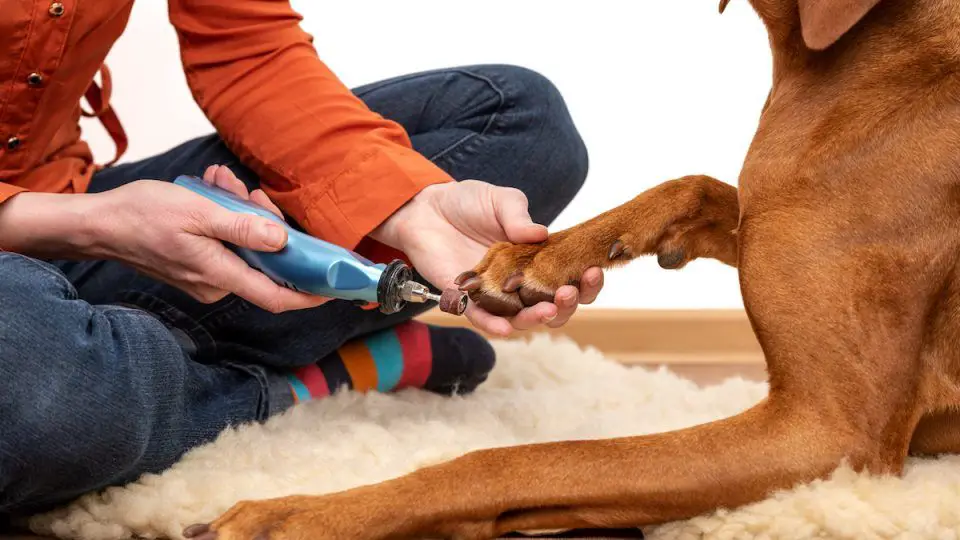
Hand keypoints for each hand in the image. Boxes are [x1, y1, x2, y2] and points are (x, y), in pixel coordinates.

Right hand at [0, 165, 326, 312]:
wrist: (98, 224)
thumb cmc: (142, 216)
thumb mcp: (199, 213)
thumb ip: (243, 228)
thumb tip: (283, 240)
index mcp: (220, 275)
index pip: (277, 297)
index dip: (309, 295)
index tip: (332, 286)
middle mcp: (216, 283)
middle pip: (263, 261)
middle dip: (266, 225)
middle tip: (248, 192)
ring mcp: (206, 276)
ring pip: (244, 246)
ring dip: (241, 214)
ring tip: (221, 183)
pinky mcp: (197, 265)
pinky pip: (225, 243)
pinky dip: (225, 218)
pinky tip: (213, 190)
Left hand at [371, 180, 603, 335]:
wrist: (426, 208)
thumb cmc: (469, 203)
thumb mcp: (501, 201)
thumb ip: (519, 216)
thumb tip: (540, 233)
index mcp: (538, 260)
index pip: (569, 277)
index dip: (586, 280)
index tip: (593, 271)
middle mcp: (520, 282)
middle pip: (553, 306)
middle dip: (568, 304)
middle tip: (570, 291)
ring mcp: (494, 293)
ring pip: (522, 319)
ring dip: (537, 319)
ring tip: (547, 309)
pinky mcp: (465, 298)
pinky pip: (481, 318)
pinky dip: (493, 325)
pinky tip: (505, 328)